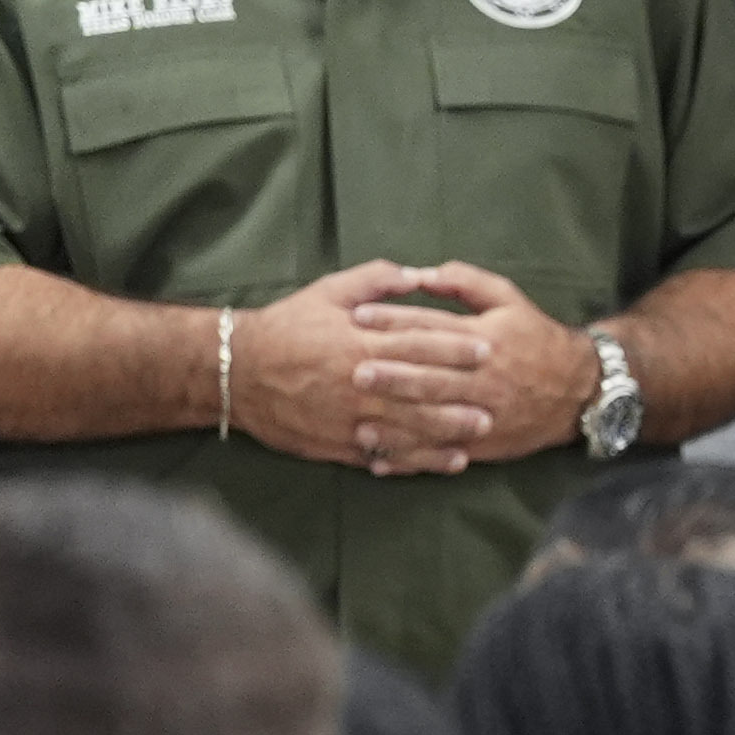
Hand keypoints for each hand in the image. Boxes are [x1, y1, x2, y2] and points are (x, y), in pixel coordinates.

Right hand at [225, 261, 496, 471]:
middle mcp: (358, 382)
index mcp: (358, 343)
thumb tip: (416, 274)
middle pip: (419, 390)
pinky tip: (448, 461)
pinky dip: (418, 459)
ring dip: (448, 431)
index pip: (416, 344)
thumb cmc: (286, 327)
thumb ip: (373, 281)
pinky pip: (386, 453)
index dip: (455, 347)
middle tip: (498, 398)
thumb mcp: (326, 293)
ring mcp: (349, 416)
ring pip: (408, 427)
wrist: (236, 370)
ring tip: (481, 430)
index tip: (489, 348)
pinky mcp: (339, 443)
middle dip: (461, 395)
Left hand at [347, 260, 606, 468]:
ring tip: (360, 422)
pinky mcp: (485, 442)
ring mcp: (486, 413)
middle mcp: (485, 377)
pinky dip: (412, 459)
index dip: (394, 321)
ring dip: (397, 423)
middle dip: (393, 374)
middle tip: (355, 372)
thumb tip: (422, 274)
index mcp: (486, 339)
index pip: (433, 327)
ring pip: (436, 418)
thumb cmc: (537, 339)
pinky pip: (444, 451)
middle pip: (432, 376)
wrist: (581, 389)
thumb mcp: (509, 300)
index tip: (357, 318)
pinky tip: (380, 461)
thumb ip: (466, 282)